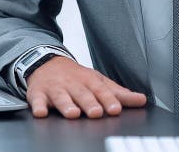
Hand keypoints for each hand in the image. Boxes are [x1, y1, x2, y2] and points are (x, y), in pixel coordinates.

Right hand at [25, 56, 146, 118]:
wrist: (48, 63)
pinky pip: (37, 100)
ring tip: (73, 114)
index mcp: (91, 81)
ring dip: (67, 105)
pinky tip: (40, 113)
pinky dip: (38, 106)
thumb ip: (120, 93)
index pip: (102, 91)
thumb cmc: (78, 77)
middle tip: (97, 113)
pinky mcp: (38, 94)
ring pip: (62, 97)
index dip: (109, 100)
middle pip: (83, 94)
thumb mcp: (99, 82)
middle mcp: (74, 84)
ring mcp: (56, 89)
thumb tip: (141, 100)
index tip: (116, 109)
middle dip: (90, 103)